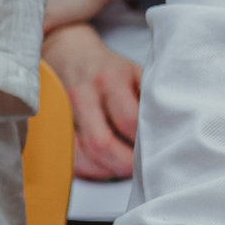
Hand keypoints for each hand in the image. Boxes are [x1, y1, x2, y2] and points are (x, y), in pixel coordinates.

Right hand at [43, 23, 141, 179]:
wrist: (69, 54)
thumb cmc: (109, 69)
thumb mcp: (136, 73)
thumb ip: (150, 99)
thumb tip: (171, 133)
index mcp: (109, 78)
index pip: (128, 120)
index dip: (143, 141)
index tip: (156, 149)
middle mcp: (83, 94)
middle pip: (102, 143)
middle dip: (124, 164)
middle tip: (141, 170)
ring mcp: (64, 112)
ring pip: (82, 154)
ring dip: (106, 170)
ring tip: (124, 169)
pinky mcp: (53, 126)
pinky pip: (69, 157)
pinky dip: (89, 169)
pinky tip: (104, 167)